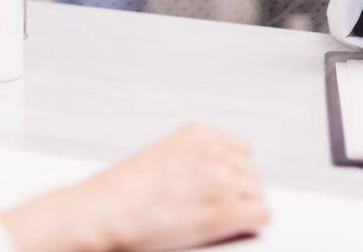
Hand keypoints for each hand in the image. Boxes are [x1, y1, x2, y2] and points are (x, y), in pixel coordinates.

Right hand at [0, 124, 267, 251]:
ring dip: (243, 206)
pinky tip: (233, 228)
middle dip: (239, 190)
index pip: (241, 148)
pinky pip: (261, 214)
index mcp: (197, 133)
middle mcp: (213, 151)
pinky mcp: (224, 209)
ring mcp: (221, 178)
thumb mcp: (160, 157)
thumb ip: (193, 160)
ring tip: (217, 218)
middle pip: (252, 171)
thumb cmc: (119, 194)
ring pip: (257, 192)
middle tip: (218, 207)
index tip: (225, 184)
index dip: (233, 171)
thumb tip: (213, 177)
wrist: (101, 213)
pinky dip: (250, 224)